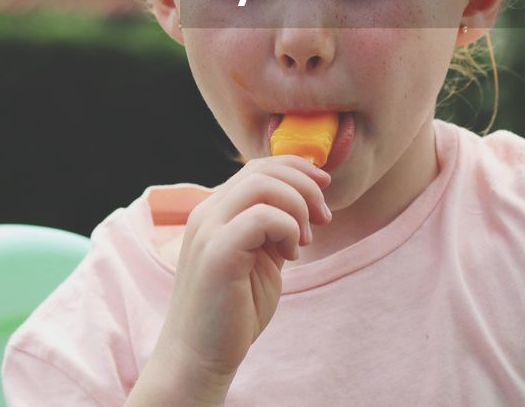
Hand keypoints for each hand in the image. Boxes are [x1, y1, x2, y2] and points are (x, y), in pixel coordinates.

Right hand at [149, 155, 332, 387]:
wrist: (200, 356)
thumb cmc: (233, 310)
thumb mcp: (261, 256)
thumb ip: (274, 226)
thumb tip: (307, 198)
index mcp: (215, 211)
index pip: (258, 167)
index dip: (296, 169)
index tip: (324, 188)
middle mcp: (207, 213)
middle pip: (263, 170)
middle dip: (305, 186)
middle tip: (323, 219)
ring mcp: (208, 230)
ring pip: (262, 185)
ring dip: (297, 206)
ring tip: (305, 240)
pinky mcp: (217, 252)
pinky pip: (262, 216)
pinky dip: (287, 228)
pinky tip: (289, 255)